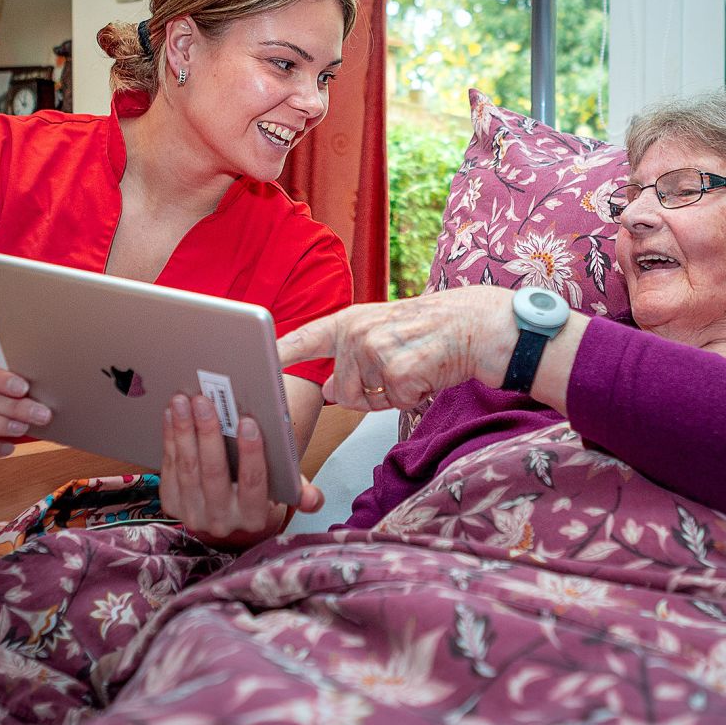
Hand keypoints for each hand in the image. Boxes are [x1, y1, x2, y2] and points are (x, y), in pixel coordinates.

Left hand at [160, 393, 322, 546]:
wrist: (228, 512)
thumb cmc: (260, 488)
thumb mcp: (284, 489)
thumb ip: (300, 491)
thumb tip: (314, 500)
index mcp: (254, 517)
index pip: (254, 483)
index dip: (251, 453)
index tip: (248, 421)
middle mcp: (222, 521)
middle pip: (213, 474)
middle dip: (208, 434)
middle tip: (205, 401)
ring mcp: (194, 514)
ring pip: (187, 469)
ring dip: (184, 431)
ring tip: (184, 401)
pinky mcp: (172, 504)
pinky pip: (169, 468)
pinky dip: (170, 438)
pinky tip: (172, 414)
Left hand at [277, 286, 515, 410]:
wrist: (476, 324)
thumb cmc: (432, 333)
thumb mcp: (384, 336)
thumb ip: (351, 361)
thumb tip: (332, 392)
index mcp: (350, 320)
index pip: (304, 338)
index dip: (277, 352)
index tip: (249, 359)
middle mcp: (356, 331)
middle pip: (341, 391)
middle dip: (369, 395)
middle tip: (401, 371)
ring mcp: (375, 348)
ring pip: (365, 401)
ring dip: (391, 397)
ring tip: (415, 368)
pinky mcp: (396, 369)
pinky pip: (393, 404)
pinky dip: (413, 397)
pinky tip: (427, 373)